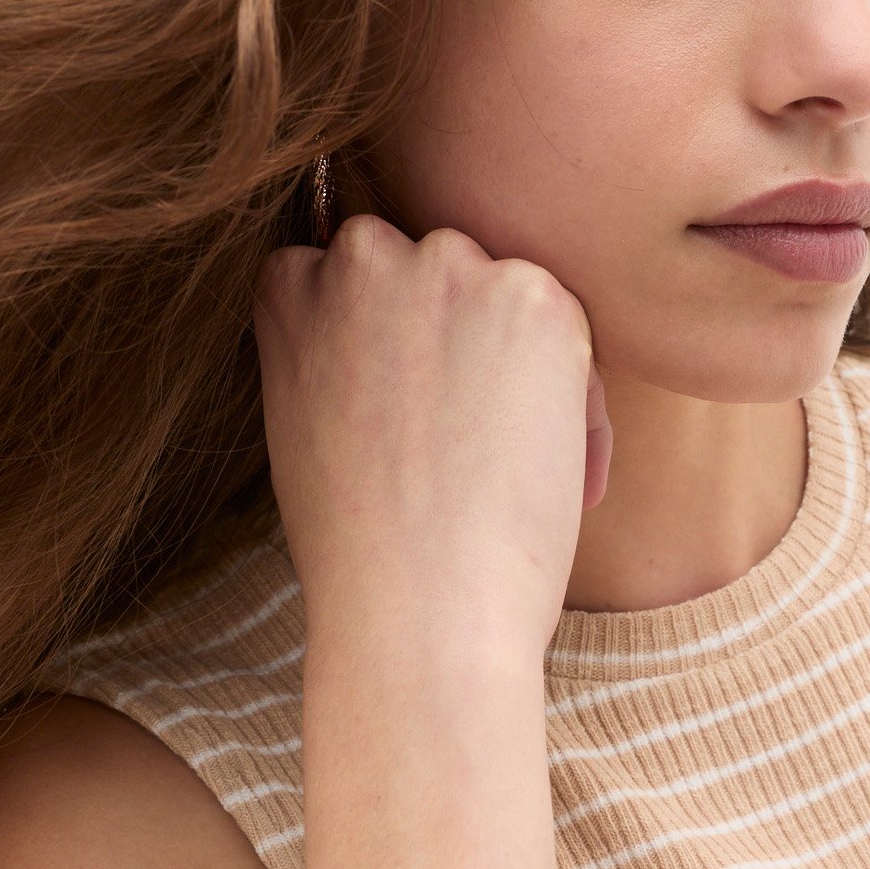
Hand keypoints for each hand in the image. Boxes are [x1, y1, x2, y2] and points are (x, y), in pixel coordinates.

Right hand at [253, 213, 611, 662]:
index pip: (358, 271)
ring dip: (523, 365)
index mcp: (289, 283)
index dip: (398, 344)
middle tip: (467, 444)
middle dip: (463, 339)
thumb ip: (339, 353)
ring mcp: (448, 268)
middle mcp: (362, 256)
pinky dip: (580, 405)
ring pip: (509, 296)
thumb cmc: (362, 553)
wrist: (418, 612)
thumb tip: (407, 336)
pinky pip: (573, 334)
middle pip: (439, 271)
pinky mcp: (533, 298)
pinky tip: (551, 477)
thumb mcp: (306, 424)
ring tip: (508, 470)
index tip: (409, 413)